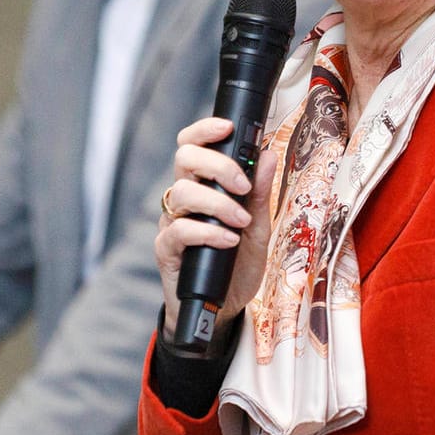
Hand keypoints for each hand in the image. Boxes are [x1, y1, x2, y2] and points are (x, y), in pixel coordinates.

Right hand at [157, 117, 279, 338]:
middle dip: (217, 165)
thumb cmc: (238, 264)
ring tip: (241, 223)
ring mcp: (172, 222)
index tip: (227, 127)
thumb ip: (260, 194)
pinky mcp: (167, 249)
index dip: (204, 130)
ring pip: (182, 192)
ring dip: (217, 203)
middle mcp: (183, 199)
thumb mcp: (258, 227)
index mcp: (203, 186)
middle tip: (242, 186)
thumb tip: (268, 156)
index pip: (193, 145)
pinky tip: (227, 240)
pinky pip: (179, 229)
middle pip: (183, 158)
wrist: (225, 307)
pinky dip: (207, 231)